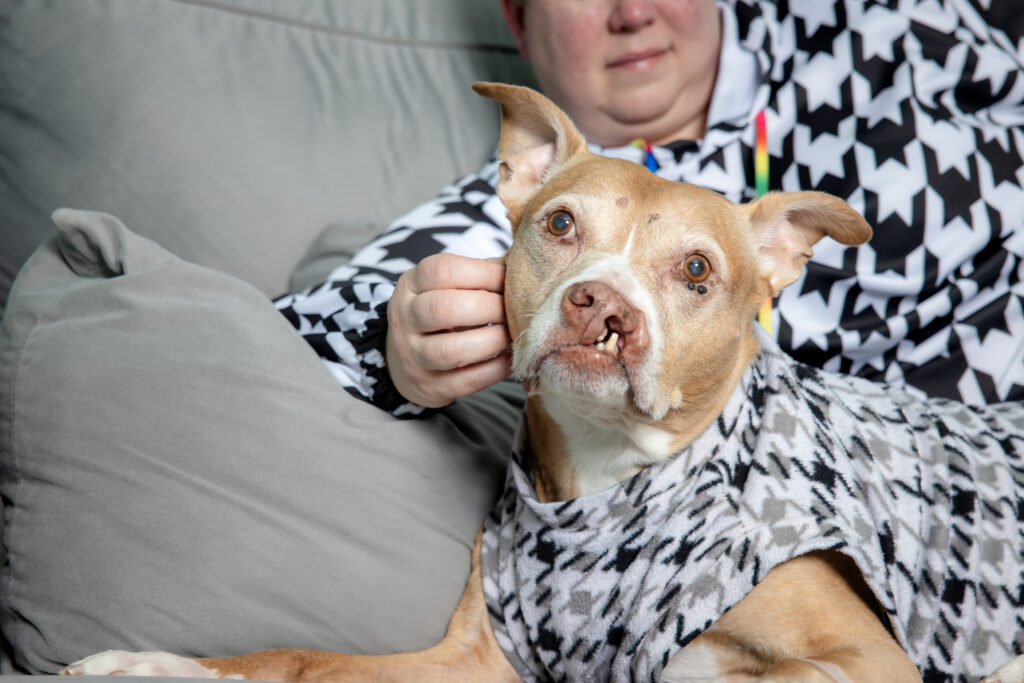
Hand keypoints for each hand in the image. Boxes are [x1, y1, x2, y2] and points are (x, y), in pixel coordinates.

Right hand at [386, 253, 511, 407]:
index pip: (442, 271)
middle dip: (489, 307)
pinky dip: (496, 369)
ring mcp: (414, 356)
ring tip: (512, 334)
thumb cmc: (441, 314)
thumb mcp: (446, 286)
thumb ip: (480, 273)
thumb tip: (522, 264)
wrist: (406, 361)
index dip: (483, 273)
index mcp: (411, 285)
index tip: (508, 279)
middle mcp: (405, 319)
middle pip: (444, 308)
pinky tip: (511, 357)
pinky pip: (468, 381)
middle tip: (512, 309)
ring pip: (453, 350)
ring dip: (493, 340)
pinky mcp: (430, 387)